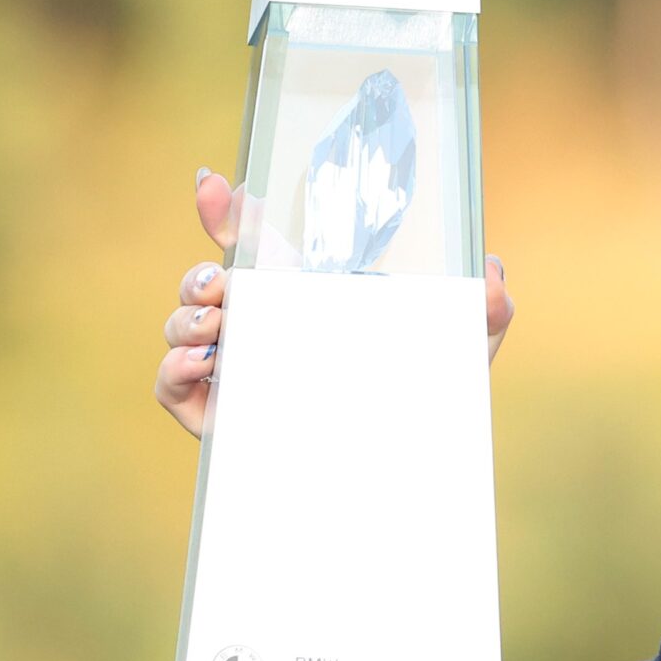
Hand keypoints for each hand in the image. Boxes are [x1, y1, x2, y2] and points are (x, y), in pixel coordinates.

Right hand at [154, 167, 519, 438]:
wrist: (406, 475)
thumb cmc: (427, 399)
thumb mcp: (463, 349)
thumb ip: (488, 308)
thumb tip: (492, 270)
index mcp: (304, 294)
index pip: (252, 241)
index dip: (225, 209)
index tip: (213, 185)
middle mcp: (262, 325)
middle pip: (204, 280)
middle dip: (200, 274)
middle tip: (223, 283)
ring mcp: (236, 368)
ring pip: (180, 325)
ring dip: (186, 318)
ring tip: (218, 327)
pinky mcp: (217, 415)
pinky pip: (169, 386)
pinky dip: (172, 370)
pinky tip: (204, 364)